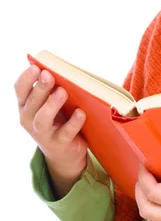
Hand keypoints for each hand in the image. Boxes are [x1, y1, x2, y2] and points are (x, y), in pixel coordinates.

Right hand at [15, 64, 87, 192]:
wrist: (63, 152)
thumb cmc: (58, 119)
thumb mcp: (51, 103)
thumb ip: (51, 88)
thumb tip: (58, 67)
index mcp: (26, 106)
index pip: (20, 90)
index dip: (26, 78)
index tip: (35, 67)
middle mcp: (29, 119)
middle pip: (32, 102)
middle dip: (40, 88)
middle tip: (49, 75)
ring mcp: (43, 133)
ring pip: (42, 119)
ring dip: (52, 104)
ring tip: (62, 92)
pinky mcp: (59, 144)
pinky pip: (65, 133)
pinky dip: (73, 122)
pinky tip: (81, 112)